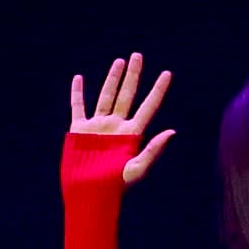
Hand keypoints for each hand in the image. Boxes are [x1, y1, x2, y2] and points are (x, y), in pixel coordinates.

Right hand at [67, 52, 176, 183]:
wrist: (89, 193)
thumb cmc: (115, 186)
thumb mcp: (137, 168)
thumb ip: (153, 150)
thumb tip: (171, 131)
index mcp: (133, 134)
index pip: (149, 106)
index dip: (158, 90)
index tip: (167, 73)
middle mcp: (117, 126)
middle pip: (127, 95)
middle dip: (134, 75)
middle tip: (138, 55)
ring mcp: (98, 126)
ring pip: (106, 96)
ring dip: (112, 78)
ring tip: (120, 61)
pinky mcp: (80, 130)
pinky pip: (78, 107)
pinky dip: (77, 92)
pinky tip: (79, 78)